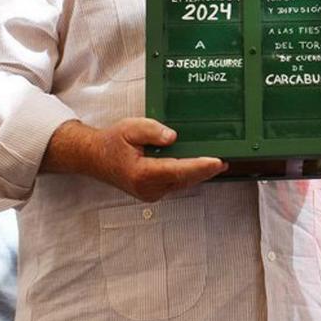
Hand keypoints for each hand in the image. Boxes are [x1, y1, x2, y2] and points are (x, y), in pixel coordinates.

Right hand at [93, 118, 225, 202]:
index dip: (200, 166)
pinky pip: (176, 183)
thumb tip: (173, 137)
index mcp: (143, 173)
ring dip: (199, 173)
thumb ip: (152, 130)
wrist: (94, 158)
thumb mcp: (130, 127)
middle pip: (185, 179)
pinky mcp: (153, 192)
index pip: (178, 170)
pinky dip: (188, 174)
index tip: (218, 162)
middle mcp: (149, 188)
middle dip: (206, 170)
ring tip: (218, 162)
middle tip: (226, 161)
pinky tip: (200, 166)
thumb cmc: (112, 142)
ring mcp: (151, 193)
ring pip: (182, 183)